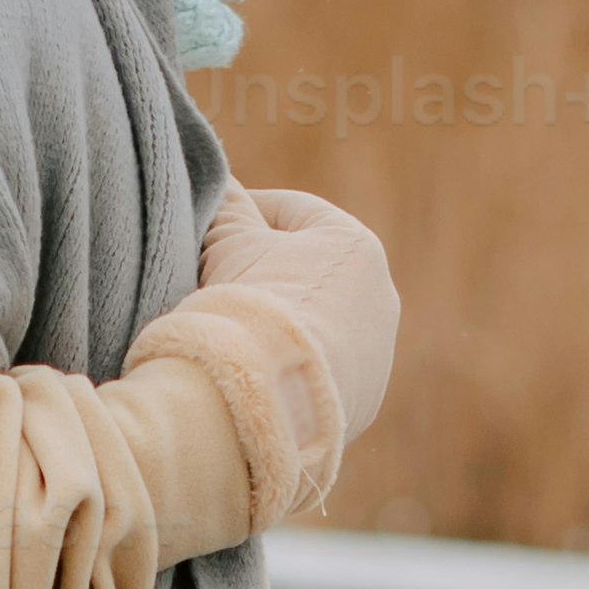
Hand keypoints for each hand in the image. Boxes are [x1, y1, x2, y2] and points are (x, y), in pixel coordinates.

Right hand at [209, 183, 399, 450]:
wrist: (266, 401)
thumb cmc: (250, 307)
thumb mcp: (231, 242)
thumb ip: (228, 208)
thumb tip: (222, 186)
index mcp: (357, 246)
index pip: (293, 211)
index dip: (244, 212)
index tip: (208, 226)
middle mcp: (380, 298)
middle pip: (308, 269)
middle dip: (265, 269)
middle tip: (214, 278)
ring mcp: (377, 355)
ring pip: (316, 323)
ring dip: (280, 321)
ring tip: (234, 332)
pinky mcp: (362, 402)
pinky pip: (317, 369)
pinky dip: (290, 363)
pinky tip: (255, 369)